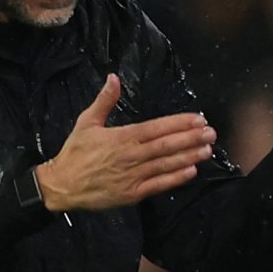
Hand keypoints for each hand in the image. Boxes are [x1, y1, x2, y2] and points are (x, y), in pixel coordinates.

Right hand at [35, 74, 215, 211]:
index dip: (178, 123)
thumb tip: (114, 77)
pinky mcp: (132, 194)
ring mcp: (132, 176)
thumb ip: (104, 100)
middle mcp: (130, 156)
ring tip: (207, 149)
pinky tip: (191, 171)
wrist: (61, 185)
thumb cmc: (75, 152)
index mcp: (121, 137)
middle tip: (211, 132)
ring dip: (188, 156)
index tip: (197, 119)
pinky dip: (175, 178)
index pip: (156, 128)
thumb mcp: (87, 122)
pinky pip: (158, 185)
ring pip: (166, 164)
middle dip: (190, 138)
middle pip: (166, 145)